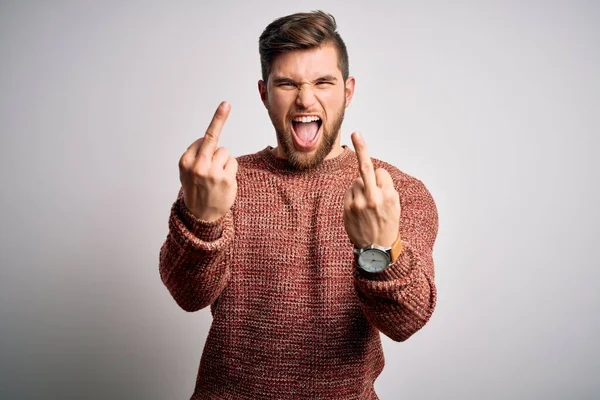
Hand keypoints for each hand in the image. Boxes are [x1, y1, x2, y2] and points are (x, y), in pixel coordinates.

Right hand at [179, 101, 237, 221]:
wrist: (200, 216)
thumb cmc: (196, 190)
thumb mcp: (187, 172)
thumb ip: (195, 156)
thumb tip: (206, 140)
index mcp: (185, 162)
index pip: (202, 140)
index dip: (211, 134)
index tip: (222, 108)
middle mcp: (197, 165)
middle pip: (212, 137)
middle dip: (218, 118)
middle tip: (225, 103)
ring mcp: (212, 172)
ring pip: (225, 152)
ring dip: (223, 161)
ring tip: (216, 176)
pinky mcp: (226, 179)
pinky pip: (232, 163)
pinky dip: (230, 169)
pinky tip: (223, 181)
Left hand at [343, 132, 400, 247]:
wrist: (376, 249)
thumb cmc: (387, 225)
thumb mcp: (395, 206)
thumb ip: (386, 188)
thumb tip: (373, 171)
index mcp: (390, 195)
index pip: (380, 172)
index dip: (381, 179)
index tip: (379, 179)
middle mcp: (374, 197)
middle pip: (366, 167)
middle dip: (363, 148)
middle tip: (357, 133)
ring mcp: (359, 202)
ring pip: (357, 181)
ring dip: (361, 188)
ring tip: (366, 207)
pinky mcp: (348, 207)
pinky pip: (350, 191)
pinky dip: (354, 195)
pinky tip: (359, 210)